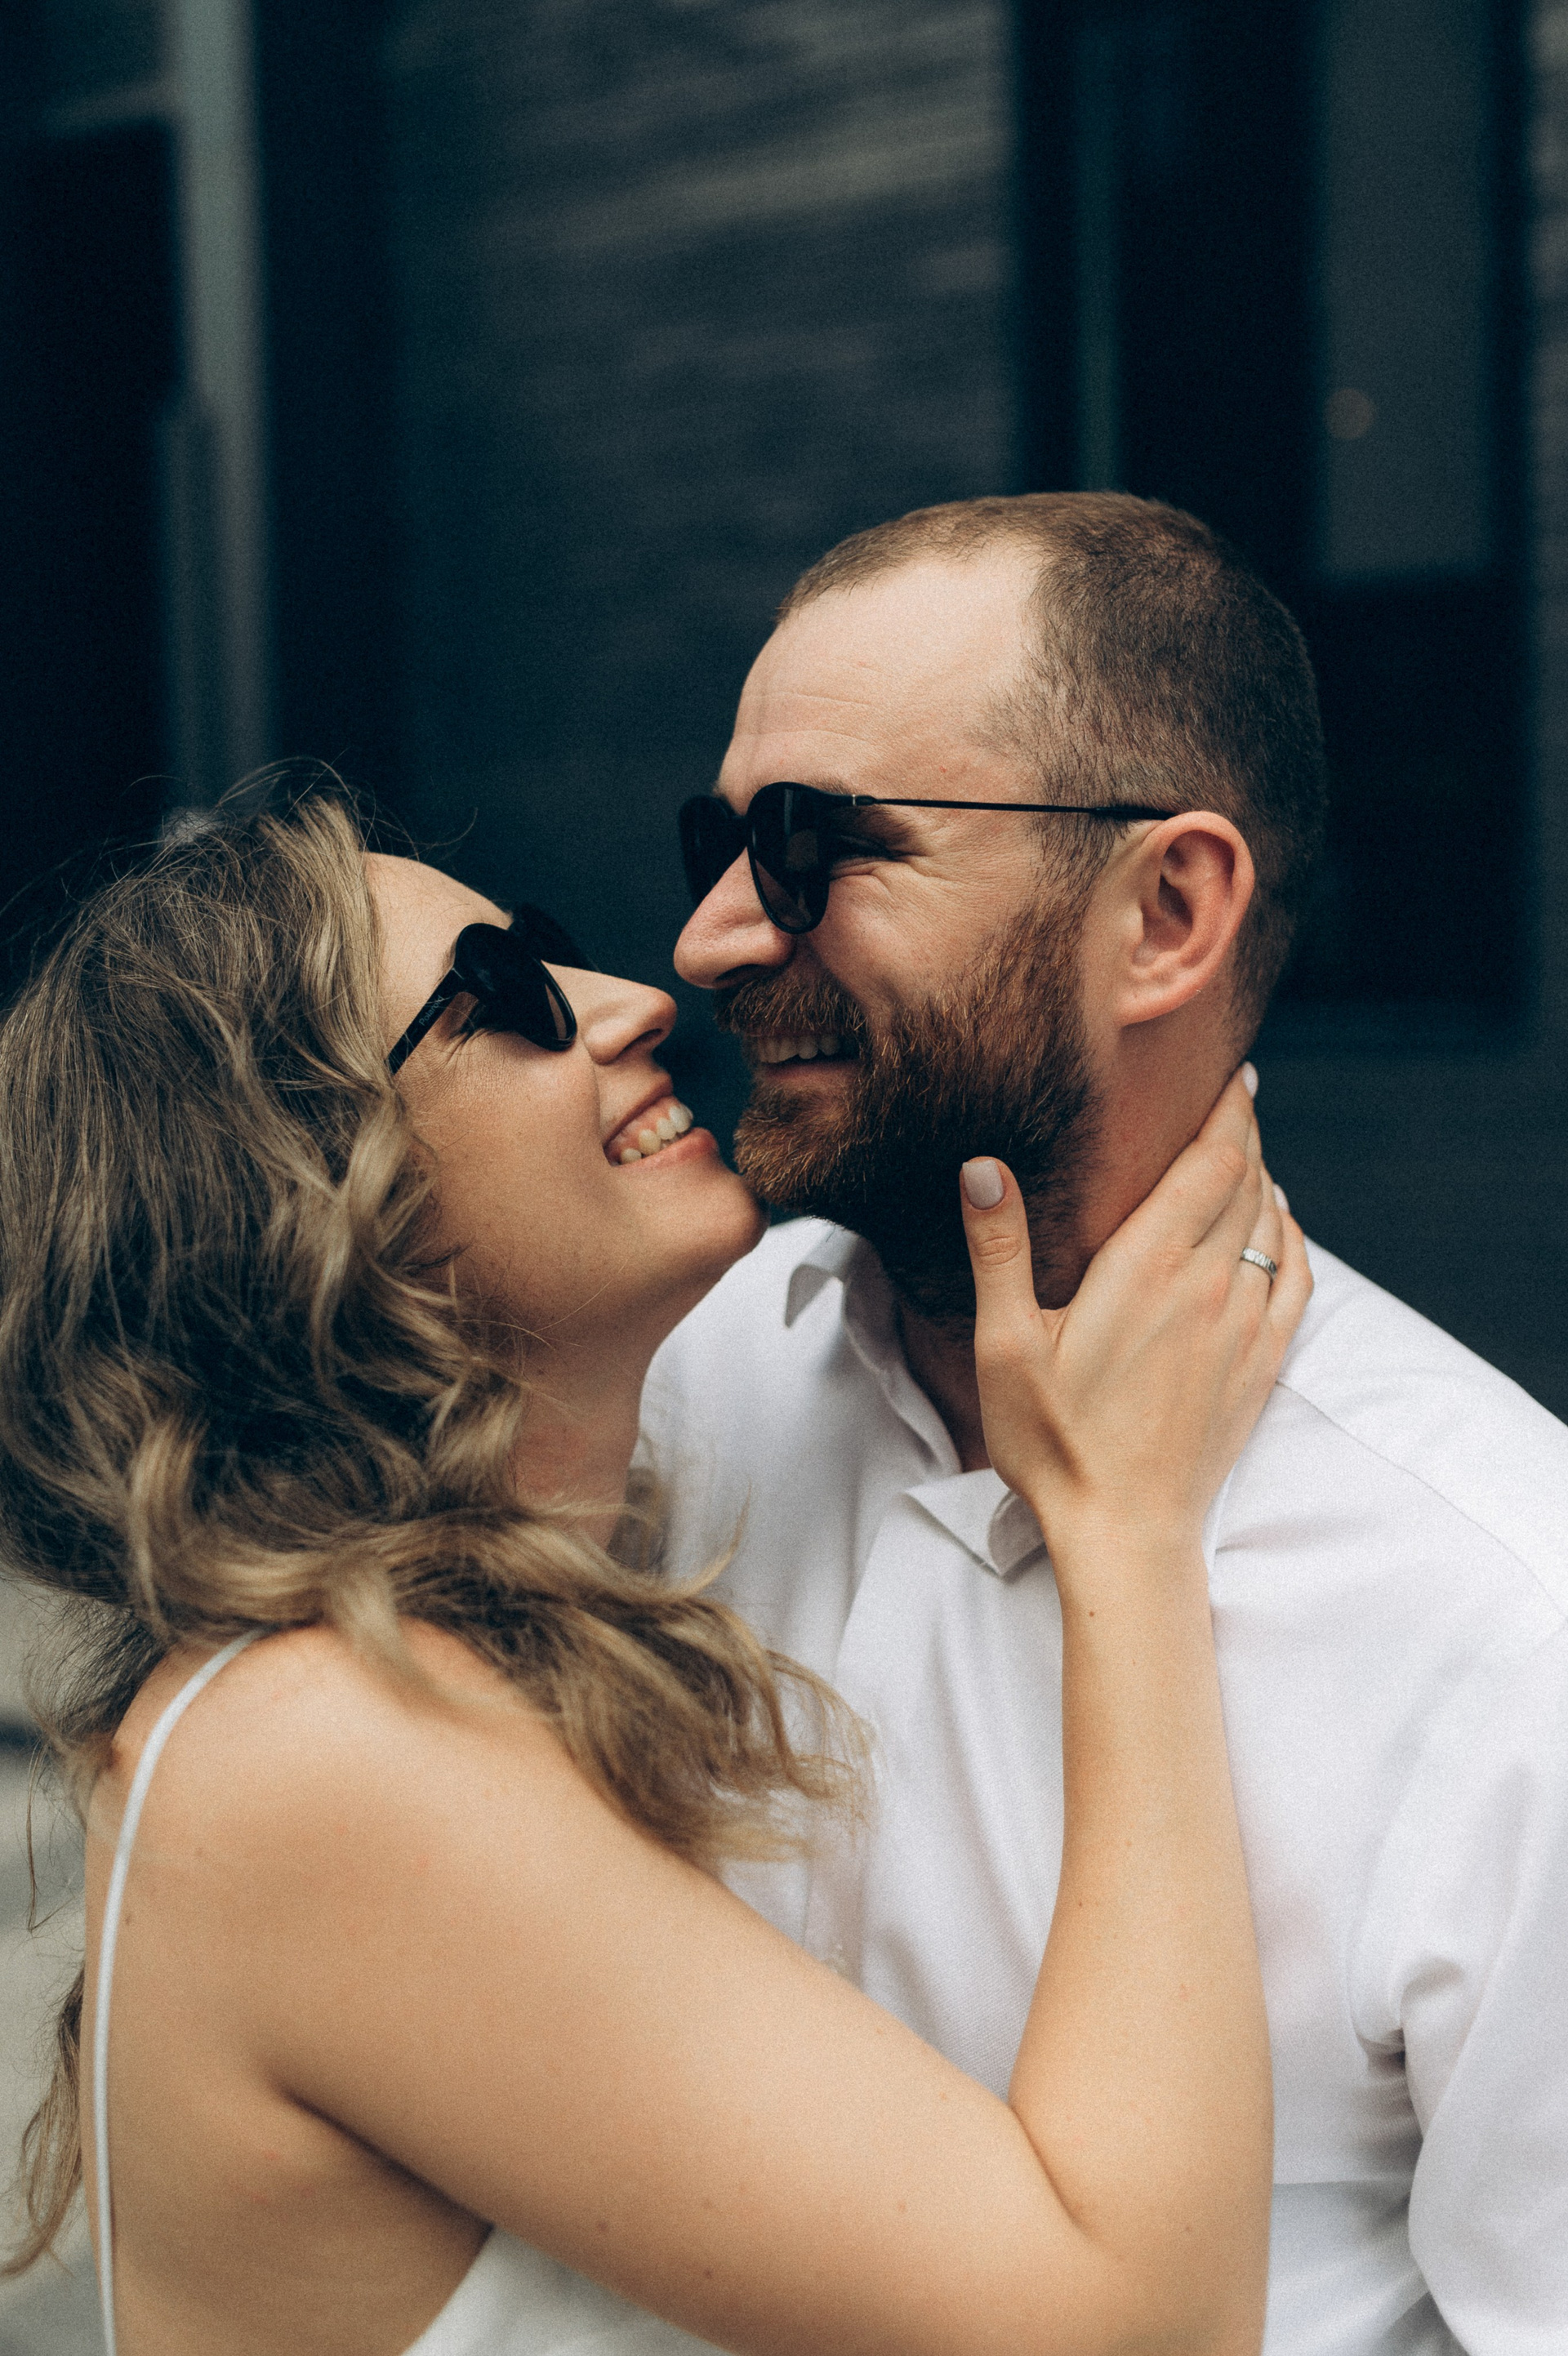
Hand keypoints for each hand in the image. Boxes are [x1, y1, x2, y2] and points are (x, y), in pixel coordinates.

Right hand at [959, 1067, 1310, 1560]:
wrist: (1125, 1530)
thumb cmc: (1054, 1443)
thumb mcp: (1005, 1345)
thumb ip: (1000, 1250)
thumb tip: (983, 1167)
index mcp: (1149, 1268)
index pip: (1211, 1161)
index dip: (1226, 1110)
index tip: (1229, 1073)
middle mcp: (1210, 1286)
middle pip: (1246, 1180)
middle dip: (1243, 1131)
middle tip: (1232, 1096)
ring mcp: (1244, 1326)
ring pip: (1271, 1224)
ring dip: (1263, 1178)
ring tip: (1245, 1149)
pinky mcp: (1261, 1364)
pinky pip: (1295, 1277)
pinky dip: (1290, 1235)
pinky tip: (1276, 1222)